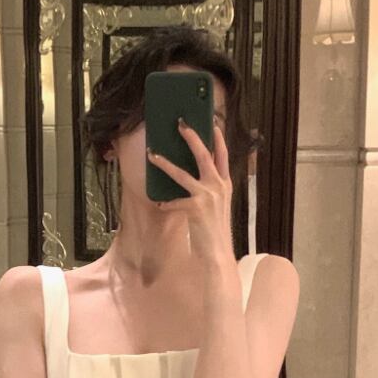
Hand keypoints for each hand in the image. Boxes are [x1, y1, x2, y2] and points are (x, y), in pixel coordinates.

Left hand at [146, 119, 235, 270]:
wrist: (217, 253)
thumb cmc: (213, 231)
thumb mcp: (216, 206)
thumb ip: (208, 190)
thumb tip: (191, 177)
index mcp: (225, 185)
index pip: (223, 155)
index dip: (218, 139)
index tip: (212, 124)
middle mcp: (218, 186)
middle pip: (204, 155)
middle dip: (191, 137)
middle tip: (180, 124)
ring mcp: (207, 196)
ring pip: (181, 174)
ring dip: (164, 163)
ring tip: (152, 154)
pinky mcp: (195, 208)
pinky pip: (173, 202)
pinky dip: (165, 203)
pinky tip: (160, 205)